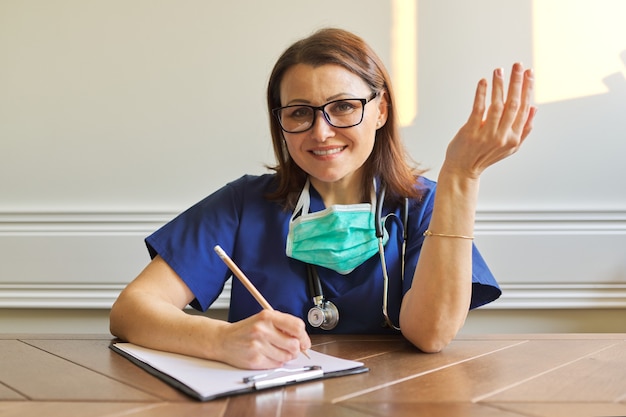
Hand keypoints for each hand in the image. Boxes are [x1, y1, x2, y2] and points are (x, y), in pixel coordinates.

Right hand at [216, 310, 310, 368]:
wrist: (223, 340)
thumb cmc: (247, 330)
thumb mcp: (264, 319)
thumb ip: (283, 325)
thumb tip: (303, 340)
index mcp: (267, 316)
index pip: (297, 326)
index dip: (304, 336)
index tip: (304, 342)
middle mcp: (262, 330)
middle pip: (294, 344)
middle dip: (296, 349)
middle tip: (291, 348)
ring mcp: (258, 345)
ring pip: (287, 356)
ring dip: (286, 356)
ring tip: (277, 351)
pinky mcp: (255, 359)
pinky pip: (276, 364)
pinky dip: (276, 362)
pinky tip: (268, 355)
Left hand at [444, 62, 536, 178]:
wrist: (462, 170)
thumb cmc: (485, 155)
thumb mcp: (510, 147)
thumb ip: (524, 129)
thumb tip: (535, 107)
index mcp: (514, 138)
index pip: (524, 109)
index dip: (527, 89)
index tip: (529, 73)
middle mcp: (503, 137)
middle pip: (513, 104)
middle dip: (516, 83)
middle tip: (517, 65)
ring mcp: (487, 135)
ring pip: (497, 105)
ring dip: (499, 86)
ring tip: (499, 71)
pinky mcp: (471, 132)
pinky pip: (478, 109)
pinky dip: (481, 94)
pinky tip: (484, 82)